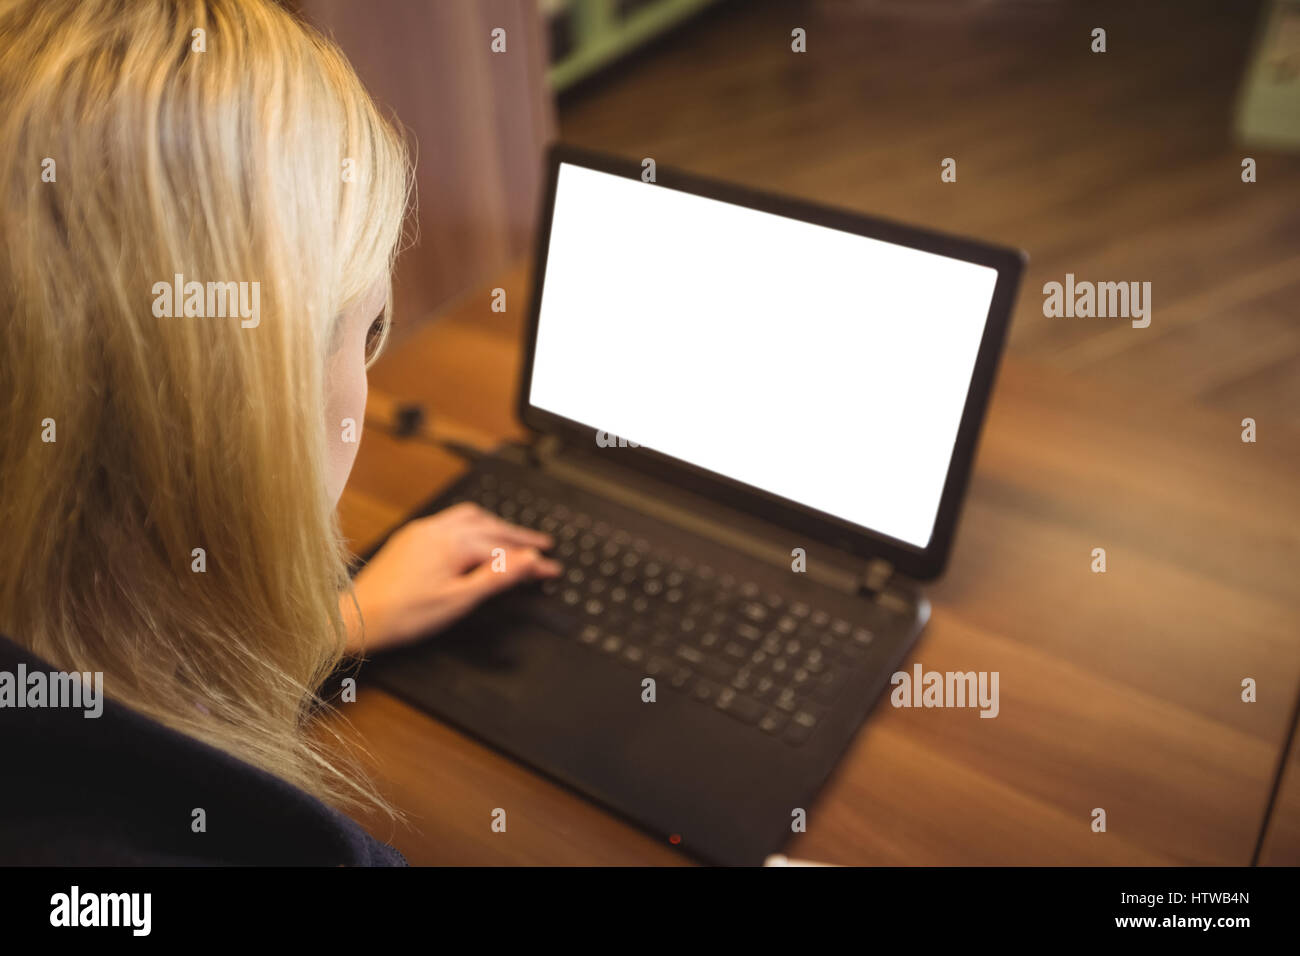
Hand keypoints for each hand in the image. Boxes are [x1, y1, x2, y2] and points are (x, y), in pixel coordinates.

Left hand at [341, 503, 560, 654]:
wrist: (358, 617)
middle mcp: (439, 528)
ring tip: (513, 537)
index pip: (504, 549)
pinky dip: (473, 525)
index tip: (551, 569)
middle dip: (519, 537)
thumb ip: (496, 577)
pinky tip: (473, 537)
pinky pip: (450, 520)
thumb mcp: (459, 600)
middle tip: (543, 546)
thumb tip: (528, 561)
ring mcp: (423, 530)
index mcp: (454, 543)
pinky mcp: (411, 537)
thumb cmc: (404, 614)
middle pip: (491, 526)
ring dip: (496, 525)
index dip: (531, 561)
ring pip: (470, 517)